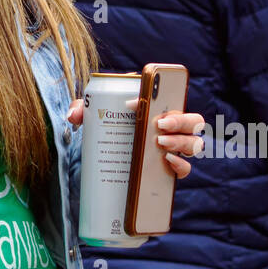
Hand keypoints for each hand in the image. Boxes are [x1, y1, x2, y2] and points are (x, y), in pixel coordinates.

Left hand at [70, 97, 205, 179]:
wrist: (104, 161)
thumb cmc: (104, 130)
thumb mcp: (92, 117)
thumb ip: (81, 110)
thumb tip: (74, 116)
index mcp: (156, 109)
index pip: (166, 97)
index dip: (156, 97)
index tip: (133, 105)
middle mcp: (170, 128)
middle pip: (192, 121)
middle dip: (180, 121)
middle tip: (158, 126)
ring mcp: (172, 150)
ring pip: (193, 143)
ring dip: (181, 142)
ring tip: (159, 143)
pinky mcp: (168, 171)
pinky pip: (184, 169)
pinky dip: (180, 165)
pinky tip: (167, 161)